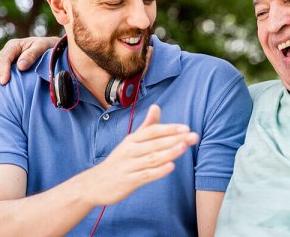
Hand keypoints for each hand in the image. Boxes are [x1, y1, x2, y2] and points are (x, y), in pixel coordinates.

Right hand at [0, 36, 58, 93]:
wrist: (52, 49)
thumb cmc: (48, 47)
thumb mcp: (42, 47)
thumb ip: (32, 55)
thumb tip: (20, 66)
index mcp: (14, 46)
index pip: (5, 58)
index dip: (3, 70)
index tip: (4, 82)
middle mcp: (6, 52)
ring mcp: (4, 61)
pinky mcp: (5, 69)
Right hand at [81, 105, 198, 205]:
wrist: (95, 183)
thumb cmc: (120, 160)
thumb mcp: (131, 141)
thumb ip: (147, 126)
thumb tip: (156, 106)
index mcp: (132, 139)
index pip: (152, 131)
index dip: (169, 128)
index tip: (186, 128)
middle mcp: (130, 150)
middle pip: (155, 143)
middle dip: (175, 139)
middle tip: (193, 136)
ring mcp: (129, 166)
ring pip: (151, 158)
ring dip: (169, 152)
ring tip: (184, 147)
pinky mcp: (128, 181)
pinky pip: (145, 175)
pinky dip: (158, 171)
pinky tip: (170, 167)